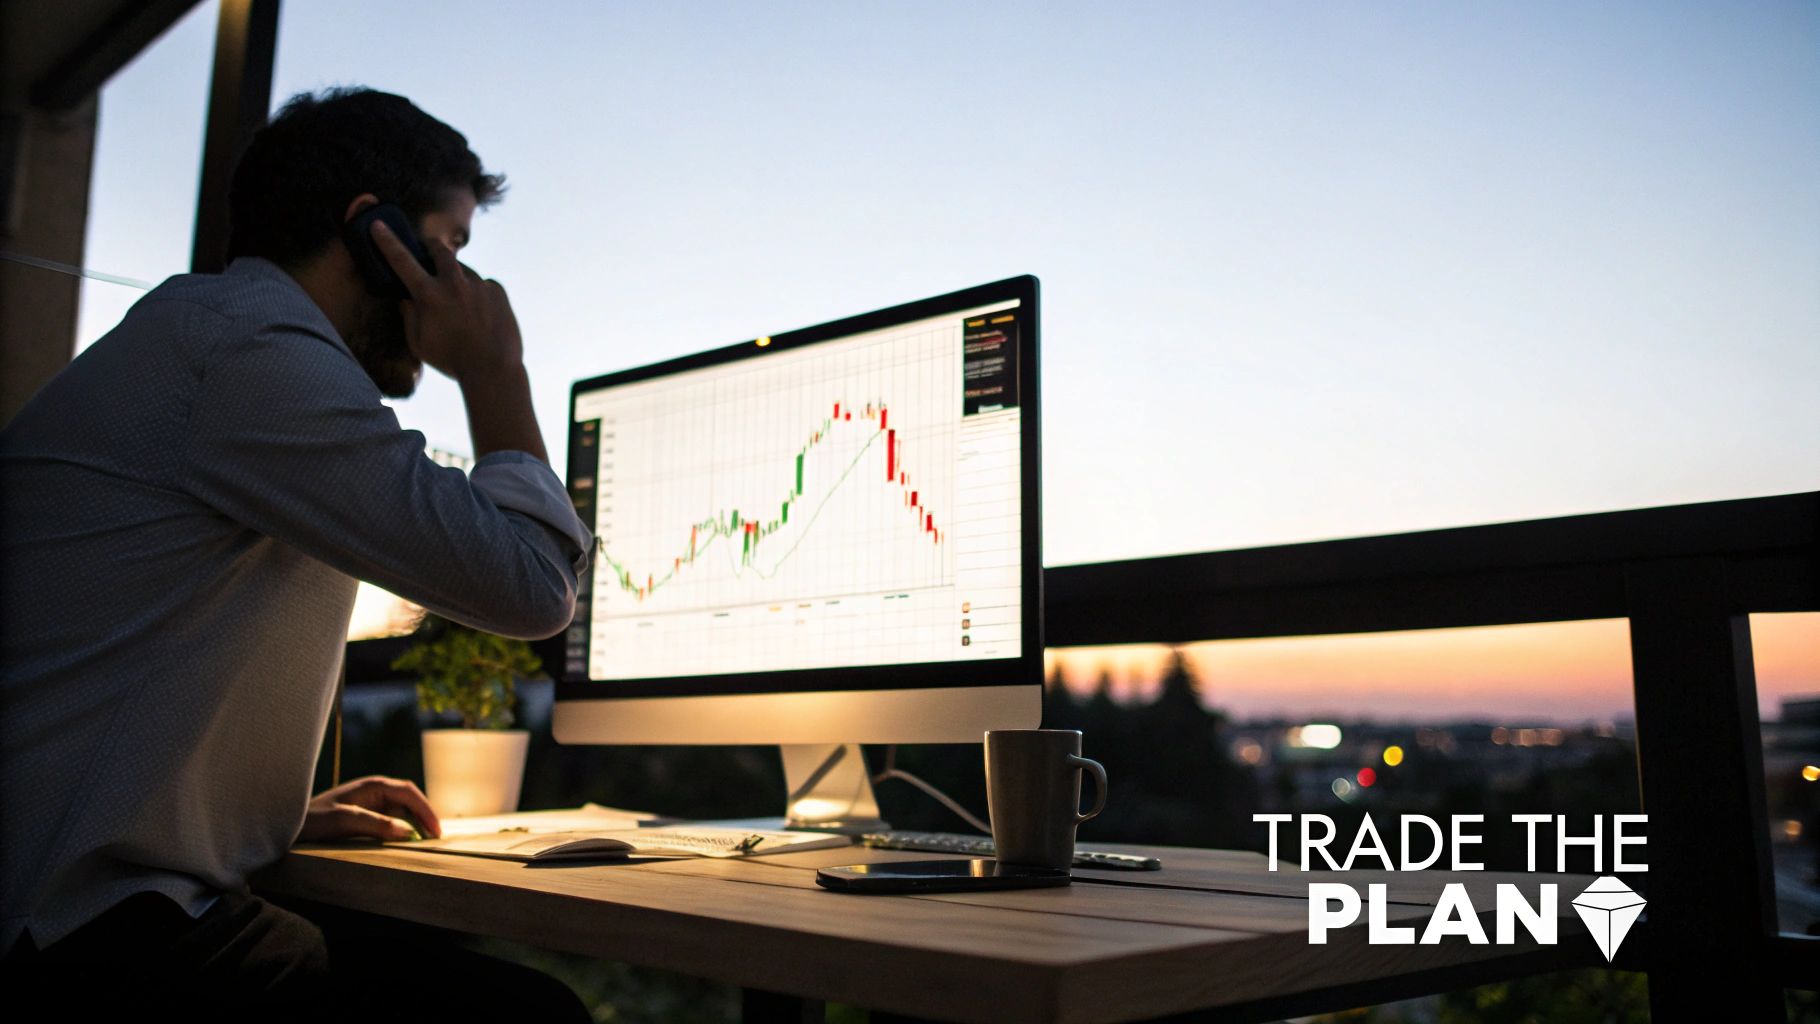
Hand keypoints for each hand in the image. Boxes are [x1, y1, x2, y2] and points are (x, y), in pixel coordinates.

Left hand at [298, 775, 441, 842]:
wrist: (289, 826)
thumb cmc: (313, 820)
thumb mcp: (343, 821)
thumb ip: (376, 824)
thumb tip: (408, 832)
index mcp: (373, 786)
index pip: (409, 792)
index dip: (426, 810)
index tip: (436, 831)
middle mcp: (375, 792)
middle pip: (410, 800)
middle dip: (425, 817)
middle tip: (436, 839)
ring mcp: (371, 805)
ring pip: (403, 812)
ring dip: (416, 825)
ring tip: (426, 843)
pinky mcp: (366, 818)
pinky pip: (392, 822)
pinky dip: (403, 831)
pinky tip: (406, 844)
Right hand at [370, 218, 522, 382]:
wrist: (493, 369)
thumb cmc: (451, 360)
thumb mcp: (419, 343)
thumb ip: (409, 316)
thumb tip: (406, 298)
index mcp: (429, 295)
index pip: (402, 260)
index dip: (387, 241)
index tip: (379, 225)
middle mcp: (454, 283)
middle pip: (440, 251)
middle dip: (431, 245)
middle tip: (429, 246)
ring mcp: (478, 285)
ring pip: (463, 272)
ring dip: (458, 280)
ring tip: (461, 307)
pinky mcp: (497, 290)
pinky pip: (483, 286)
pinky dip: (478, 295)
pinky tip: (481, 316)